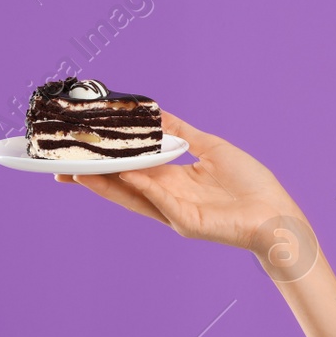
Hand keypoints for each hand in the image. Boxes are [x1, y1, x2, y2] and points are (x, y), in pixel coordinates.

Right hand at [54, 110, 302, 253]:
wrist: (276, 216)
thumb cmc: (251, 185)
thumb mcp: (212, 148)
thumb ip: (183, 133)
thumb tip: (158, 112)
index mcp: (173, 182)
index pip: (132, 169)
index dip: (107, 159)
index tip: (81, 147)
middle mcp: (168, 199)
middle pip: (122, 185)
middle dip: (91, 176)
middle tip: (59, 165)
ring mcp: (175, 213)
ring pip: (133, 197)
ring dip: (105, 185)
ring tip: (76, 172)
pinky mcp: (188, 224)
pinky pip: (161, 201)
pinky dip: (143, 187)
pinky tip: (126, 174)